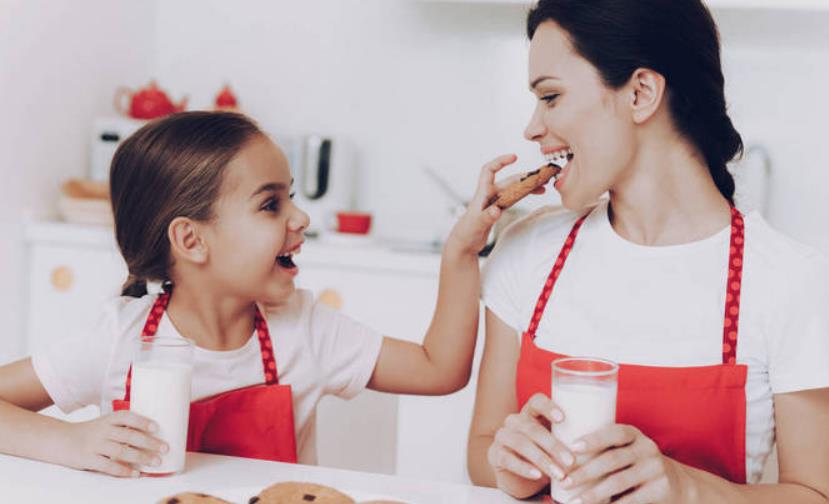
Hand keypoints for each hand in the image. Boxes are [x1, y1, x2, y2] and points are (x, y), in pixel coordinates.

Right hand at [60, 410, 167, 476]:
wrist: (61, 440)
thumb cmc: (90, 432)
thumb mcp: (104, 423)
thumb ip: (123, 427)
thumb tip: (151, 434)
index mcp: (108, 419)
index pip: (127, 417)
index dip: (142, 421)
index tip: (157, 427)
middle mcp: (102, 430)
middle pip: (128, 436)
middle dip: (149, 443)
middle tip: (165, 448)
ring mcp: (95, 445)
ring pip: (121, 451)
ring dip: (141, 457)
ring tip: (156, 462)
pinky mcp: (88, 459)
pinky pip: (108, 466)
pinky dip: (124, 471)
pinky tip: (136, 474)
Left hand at [447, 154, 546, 254]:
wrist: (464, 244)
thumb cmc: (466, 233)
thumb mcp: (477, 225)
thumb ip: (486, 217)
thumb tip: (497, 210)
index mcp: (482, 194)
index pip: (489, 170)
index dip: (500, 161)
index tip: (514, 157)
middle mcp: (488, 195)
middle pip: (508, 181)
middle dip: (524, 177)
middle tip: (540, 177)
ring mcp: (493, 203)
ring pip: (512, 190)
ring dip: (526, 187)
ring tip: (542, 187)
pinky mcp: (497, 210)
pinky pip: (512, 199)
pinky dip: (523, 195)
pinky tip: (532, 194)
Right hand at [487, 393, 576, 484]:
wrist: (521, 476)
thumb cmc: (545, 454)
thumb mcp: (556, 442)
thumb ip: (570, 436)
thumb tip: (599, 443)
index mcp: (531, 412)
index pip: (536, 401)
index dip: (548, 407)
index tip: (563, 418)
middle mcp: (514, 421)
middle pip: (532, 427)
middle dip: (553, 445)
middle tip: (571, 461)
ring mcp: (502, 436)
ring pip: (521, 443)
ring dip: (542, 460)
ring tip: (559, 474)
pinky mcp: (495, 454)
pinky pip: (508, 459)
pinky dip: (524, 468)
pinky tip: (537, 475)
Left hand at [562, 424, 685, 503]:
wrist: (677, 483)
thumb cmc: (635, 464)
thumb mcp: (625, 450)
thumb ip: (602, 450)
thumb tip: (559, 457)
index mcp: (634, 434)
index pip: (614, 432)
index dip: (594, 438)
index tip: (572, 446)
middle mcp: (647, 448)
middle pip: (612, 459)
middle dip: (585, 471)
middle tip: (565, 481)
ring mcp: (655, 469)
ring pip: (619, 481)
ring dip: (594, 493)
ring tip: (575, 501)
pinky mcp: (661, 490)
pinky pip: (633, 500)